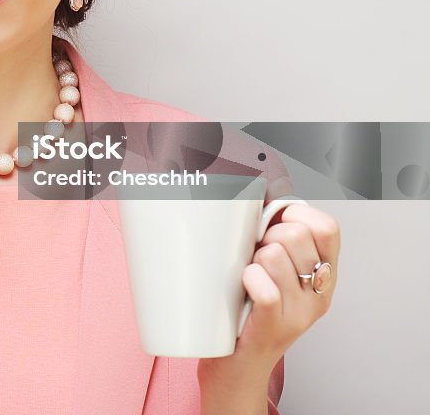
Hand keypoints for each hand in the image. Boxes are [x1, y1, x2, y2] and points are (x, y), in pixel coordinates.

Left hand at [212, 202, 340, 372]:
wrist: (237, 369)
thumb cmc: (248, 313)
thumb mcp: (276, 274)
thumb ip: (278, 240)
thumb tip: (259, 195)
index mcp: (324, 277)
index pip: (327, 227)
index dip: (296, 214)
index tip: (275, 223)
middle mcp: (319, 295)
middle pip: (295, 234)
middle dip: (265, 235)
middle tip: (254, 257)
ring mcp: (300, 313)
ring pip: (273, 255)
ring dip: (251, 259)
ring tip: (246, 277)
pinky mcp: (276, 326)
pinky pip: (264, 286)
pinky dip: (248, 279)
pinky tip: (243, 288)